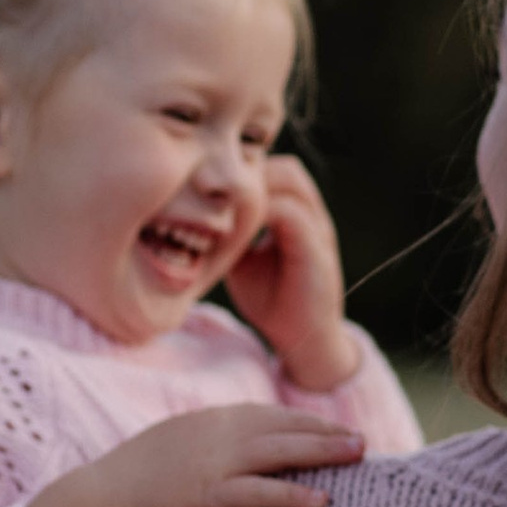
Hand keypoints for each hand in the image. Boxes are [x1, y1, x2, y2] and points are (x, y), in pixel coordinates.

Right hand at [26, 405, 363, 506]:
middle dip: (326, 433)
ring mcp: (213, 465)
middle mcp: (215, 436)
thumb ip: (203, 446)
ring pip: (281, 452)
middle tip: (362, 441)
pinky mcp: (209, 498)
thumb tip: (232, 453)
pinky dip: (294, 495)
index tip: (334, 430)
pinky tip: (322, 501)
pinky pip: (261, 494)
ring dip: (323, 453)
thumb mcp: (171, 451)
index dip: (306, 423)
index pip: (268, 417)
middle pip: (283, 428)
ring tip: (358, 457)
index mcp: (207, 423)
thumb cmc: (132, 486)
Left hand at [223, 157, 359, 390]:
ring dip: (255, 186)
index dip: (242, 171)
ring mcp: (317, 228)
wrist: (305, 340)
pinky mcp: (316, 249)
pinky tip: (232, 226)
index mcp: (295, 213)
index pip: (272, 171)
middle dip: (249, 172)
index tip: (206, 183)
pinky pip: (291, 213)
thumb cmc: (272, 299)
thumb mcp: (242, 259)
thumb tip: (189, 213)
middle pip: (283, 166)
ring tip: (221, 205)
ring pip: (289, 179)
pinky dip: (261, 212)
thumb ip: (229, 232)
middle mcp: (311, 213)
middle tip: (210, 188)